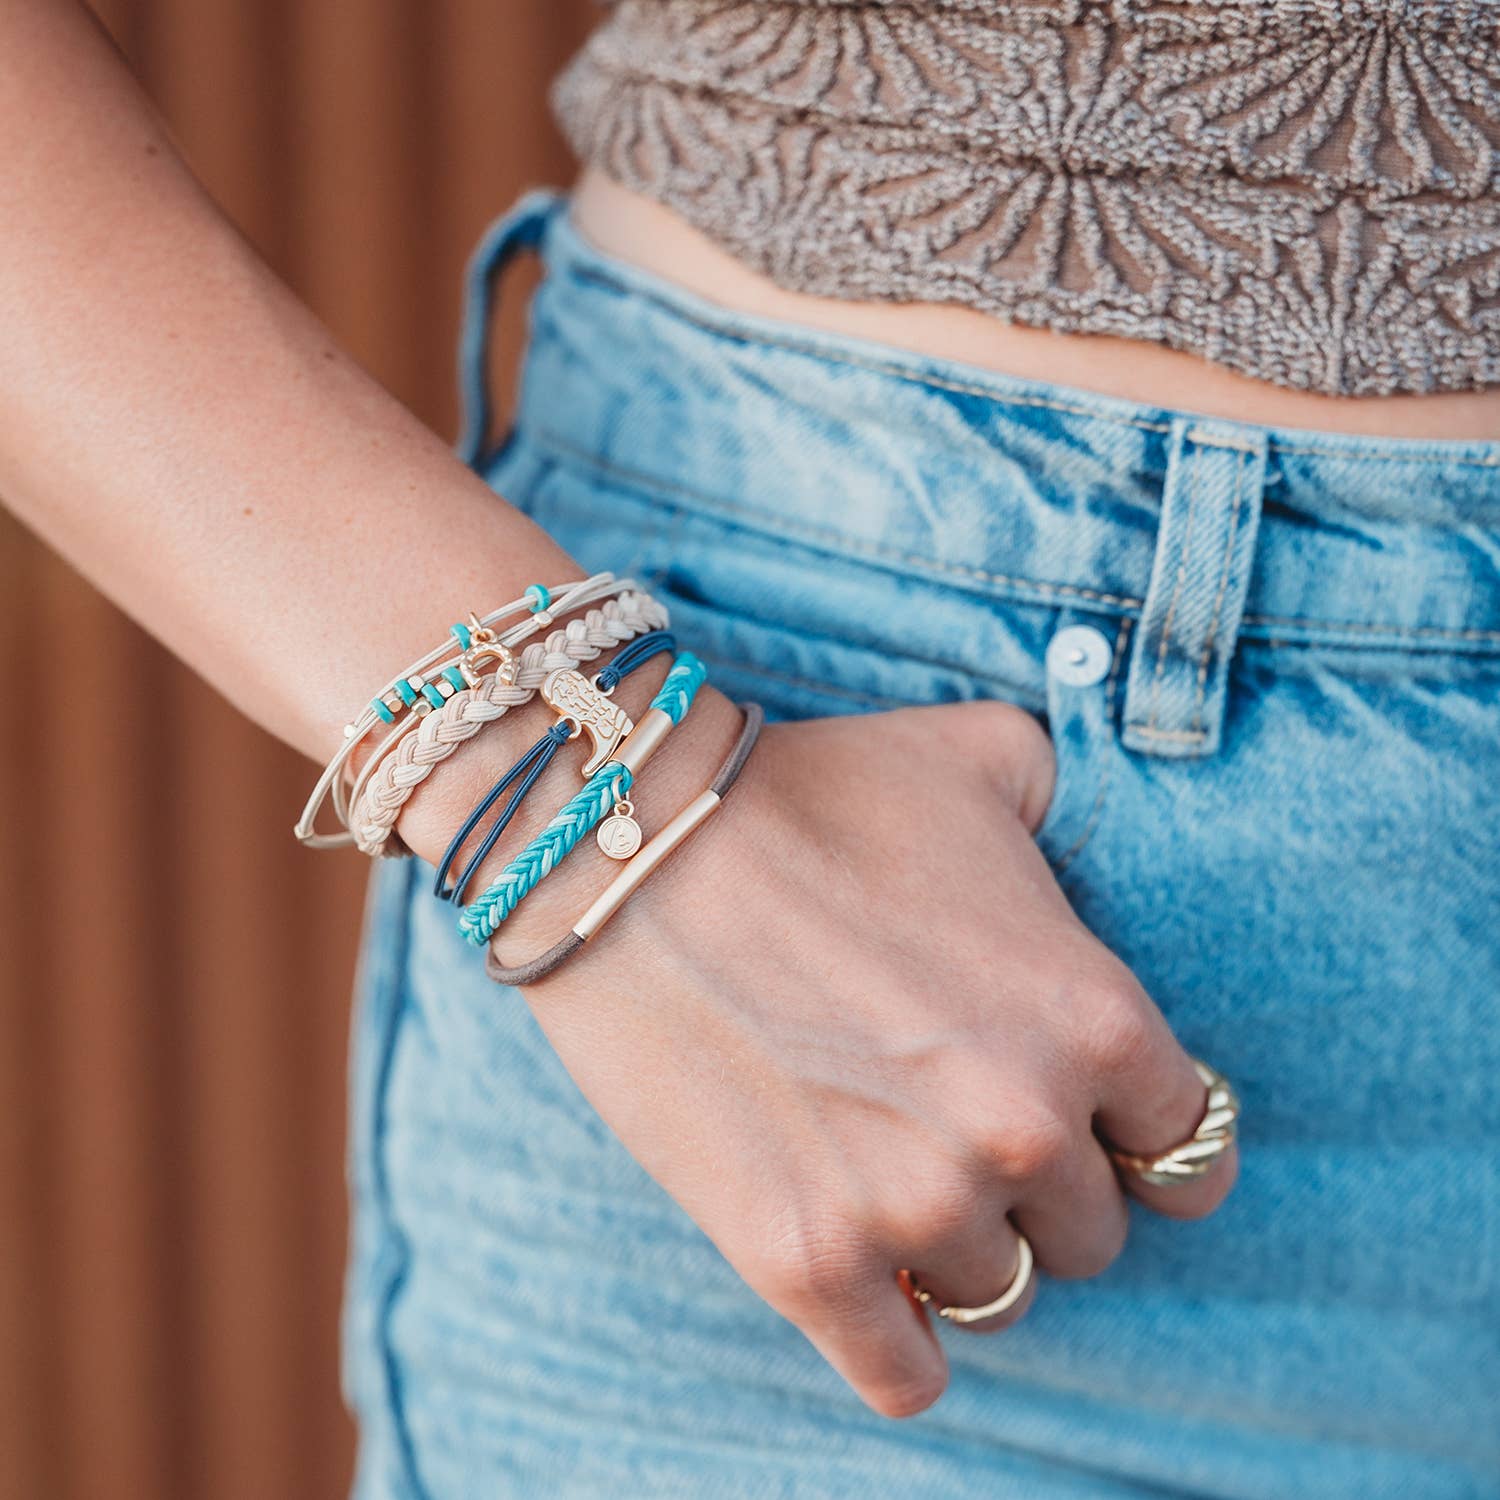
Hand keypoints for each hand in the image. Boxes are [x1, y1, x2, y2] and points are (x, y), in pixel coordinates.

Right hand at [398, 686, 1237, 1418]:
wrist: (631, 845)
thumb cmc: (810, 793)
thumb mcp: (978, 753)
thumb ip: (1068, 795)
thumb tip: (1084, 824)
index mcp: (1092, 1016)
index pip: (1188, 1149)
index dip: (1134, 1136)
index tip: (1080, 1120)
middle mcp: (1024, 1124)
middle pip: (1093, 1232)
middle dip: (1037, 1186)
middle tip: (954, 1125)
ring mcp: (914, 1204)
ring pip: (1001, 1295)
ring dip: (957, 1247)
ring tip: (888, 1171)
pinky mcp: (805, 1260)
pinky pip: (904, 1377)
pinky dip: (895, 1342)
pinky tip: (865, 1281)